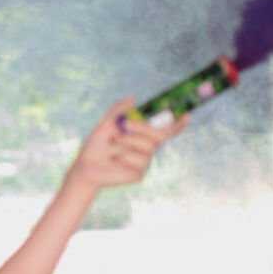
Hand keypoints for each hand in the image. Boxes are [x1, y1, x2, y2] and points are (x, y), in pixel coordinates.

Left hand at [66, 98, 185, 195]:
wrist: (86, 166)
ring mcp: (145, 163)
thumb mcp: (106, 124)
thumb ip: (119, 110)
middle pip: (157, 136)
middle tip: (124, 124)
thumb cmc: (96, 145)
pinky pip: (138, 161)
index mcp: (142, 136)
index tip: (186, 116)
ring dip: (126, 143)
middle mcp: (147, 149)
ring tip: (112, 146)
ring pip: (146, 148)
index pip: (165, 131)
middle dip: (142, 128)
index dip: (177, 125)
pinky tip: (114, 160)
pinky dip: (123, 157)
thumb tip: (133, 98)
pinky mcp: (139, 174)